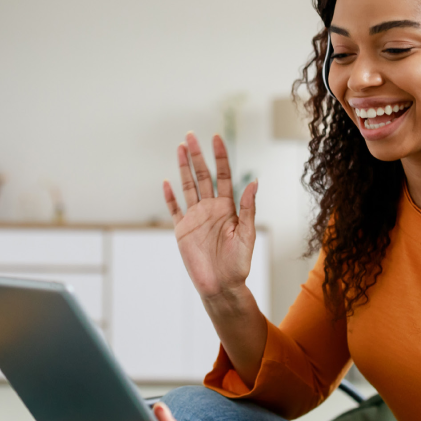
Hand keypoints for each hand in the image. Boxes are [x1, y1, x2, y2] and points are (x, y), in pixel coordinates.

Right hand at [163, 132, 257, 299]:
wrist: (221, 286)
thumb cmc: (238, 263)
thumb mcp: (247, 234)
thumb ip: (247, 207)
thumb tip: (254, 181)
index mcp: (227, 208)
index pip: (223, 176)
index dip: (220, 157)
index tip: (216, 138)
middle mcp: (210, 209)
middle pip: (203, 176)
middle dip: (197, 155)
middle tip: (191, 135)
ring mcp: (195, 218)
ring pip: (188, 187)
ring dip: (183, 168)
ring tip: (180, 148)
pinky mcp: (182, 231)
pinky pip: (174, 209)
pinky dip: (170, 196)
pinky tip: (166, 182)